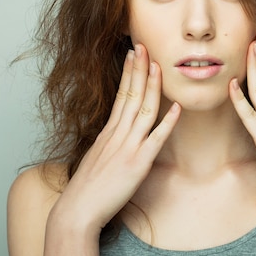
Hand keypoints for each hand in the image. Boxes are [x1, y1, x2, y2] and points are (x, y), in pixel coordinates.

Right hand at [53, 44, 179, 234]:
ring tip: (159, 65)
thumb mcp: (97, 158)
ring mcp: (128, 147)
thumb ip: (110, 143)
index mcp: (108, 132)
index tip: (134, 54)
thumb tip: (118, 135)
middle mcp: (118, 134)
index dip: (129, 73)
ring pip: (143, 110)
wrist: (78, 210)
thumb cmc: (86, 188)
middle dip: (139, 69)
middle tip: (145, 45)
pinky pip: (156, 139)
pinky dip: (167, 122)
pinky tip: (178, 107)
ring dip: (152, 86)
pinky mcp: (138, 164)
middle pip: (131, 95)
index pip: (121, 94)